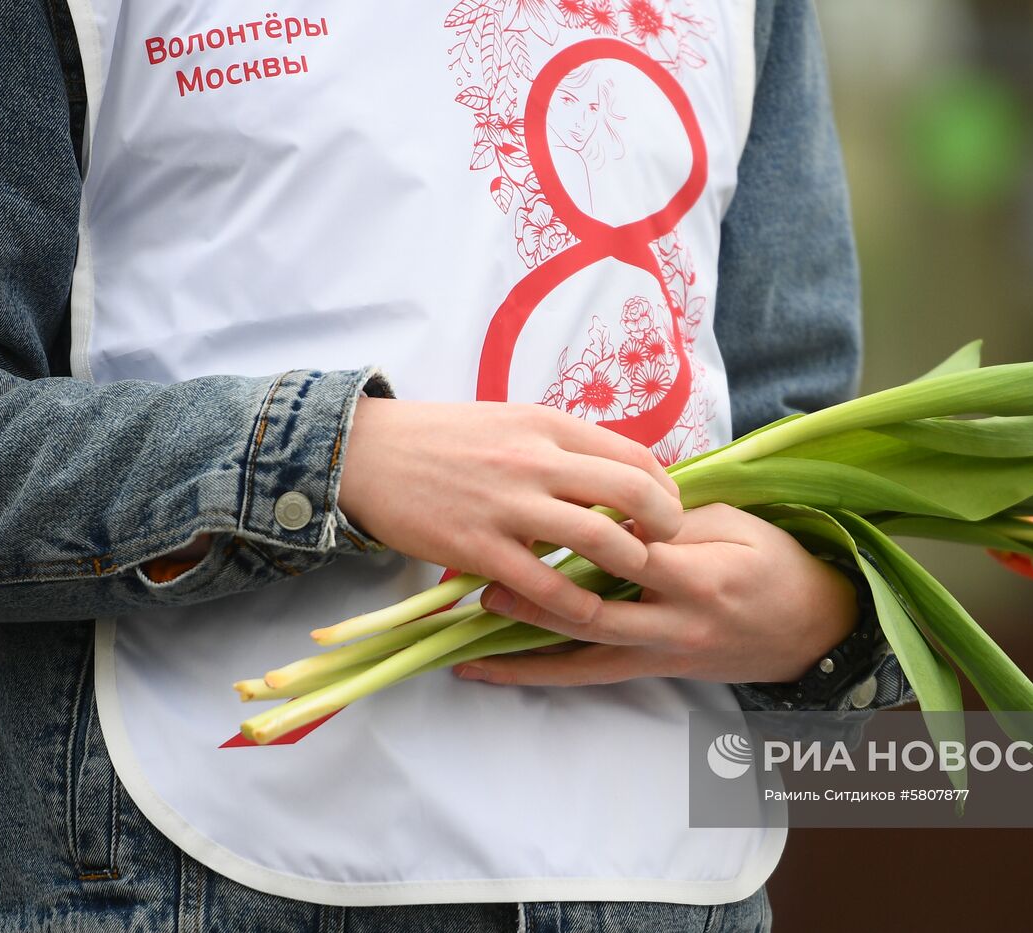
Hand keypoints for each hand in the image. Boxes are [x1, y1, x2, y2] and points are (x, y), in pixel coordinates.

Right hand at [337, 398, 681, 623]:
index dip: (665, 490)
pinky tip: (585, 610)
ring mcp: (508, 505)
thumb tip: (613, 476)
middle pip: (632, 493)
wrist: (365, 453)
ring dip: (629, 562)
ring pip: (598, 537)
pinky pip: (544, 584)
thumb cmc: (442, 438)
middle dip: (665, 526)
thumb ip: (562, 446)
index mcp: (548, 425)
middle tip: (664, 547)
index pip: (634, 457)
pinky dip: (575, 602)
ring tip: (630, 575)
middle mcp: (535, 460)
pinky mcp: (478, 547)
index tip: (667, 511)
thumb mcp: (511, 421)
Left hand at [455, 503, 860, 686]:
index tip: (539, 512)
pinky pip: (589, 675)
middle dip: (535, 602)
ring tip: (467, 642)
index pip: (630, 557)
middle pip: (593, 617)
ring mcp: (661, 655)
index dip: (584, 536)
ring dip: (523, 652)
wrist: (812, 630)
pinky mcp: (653, 669)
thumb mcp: (738, 523)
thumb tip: (614, 506)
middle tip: (483, 582)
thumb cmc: (777, 564)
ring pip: (582, 659)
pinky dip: (540, 672)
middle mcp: (675, 626)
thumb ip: (675, 518)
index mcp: (700, 579)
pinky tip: (494, 669)